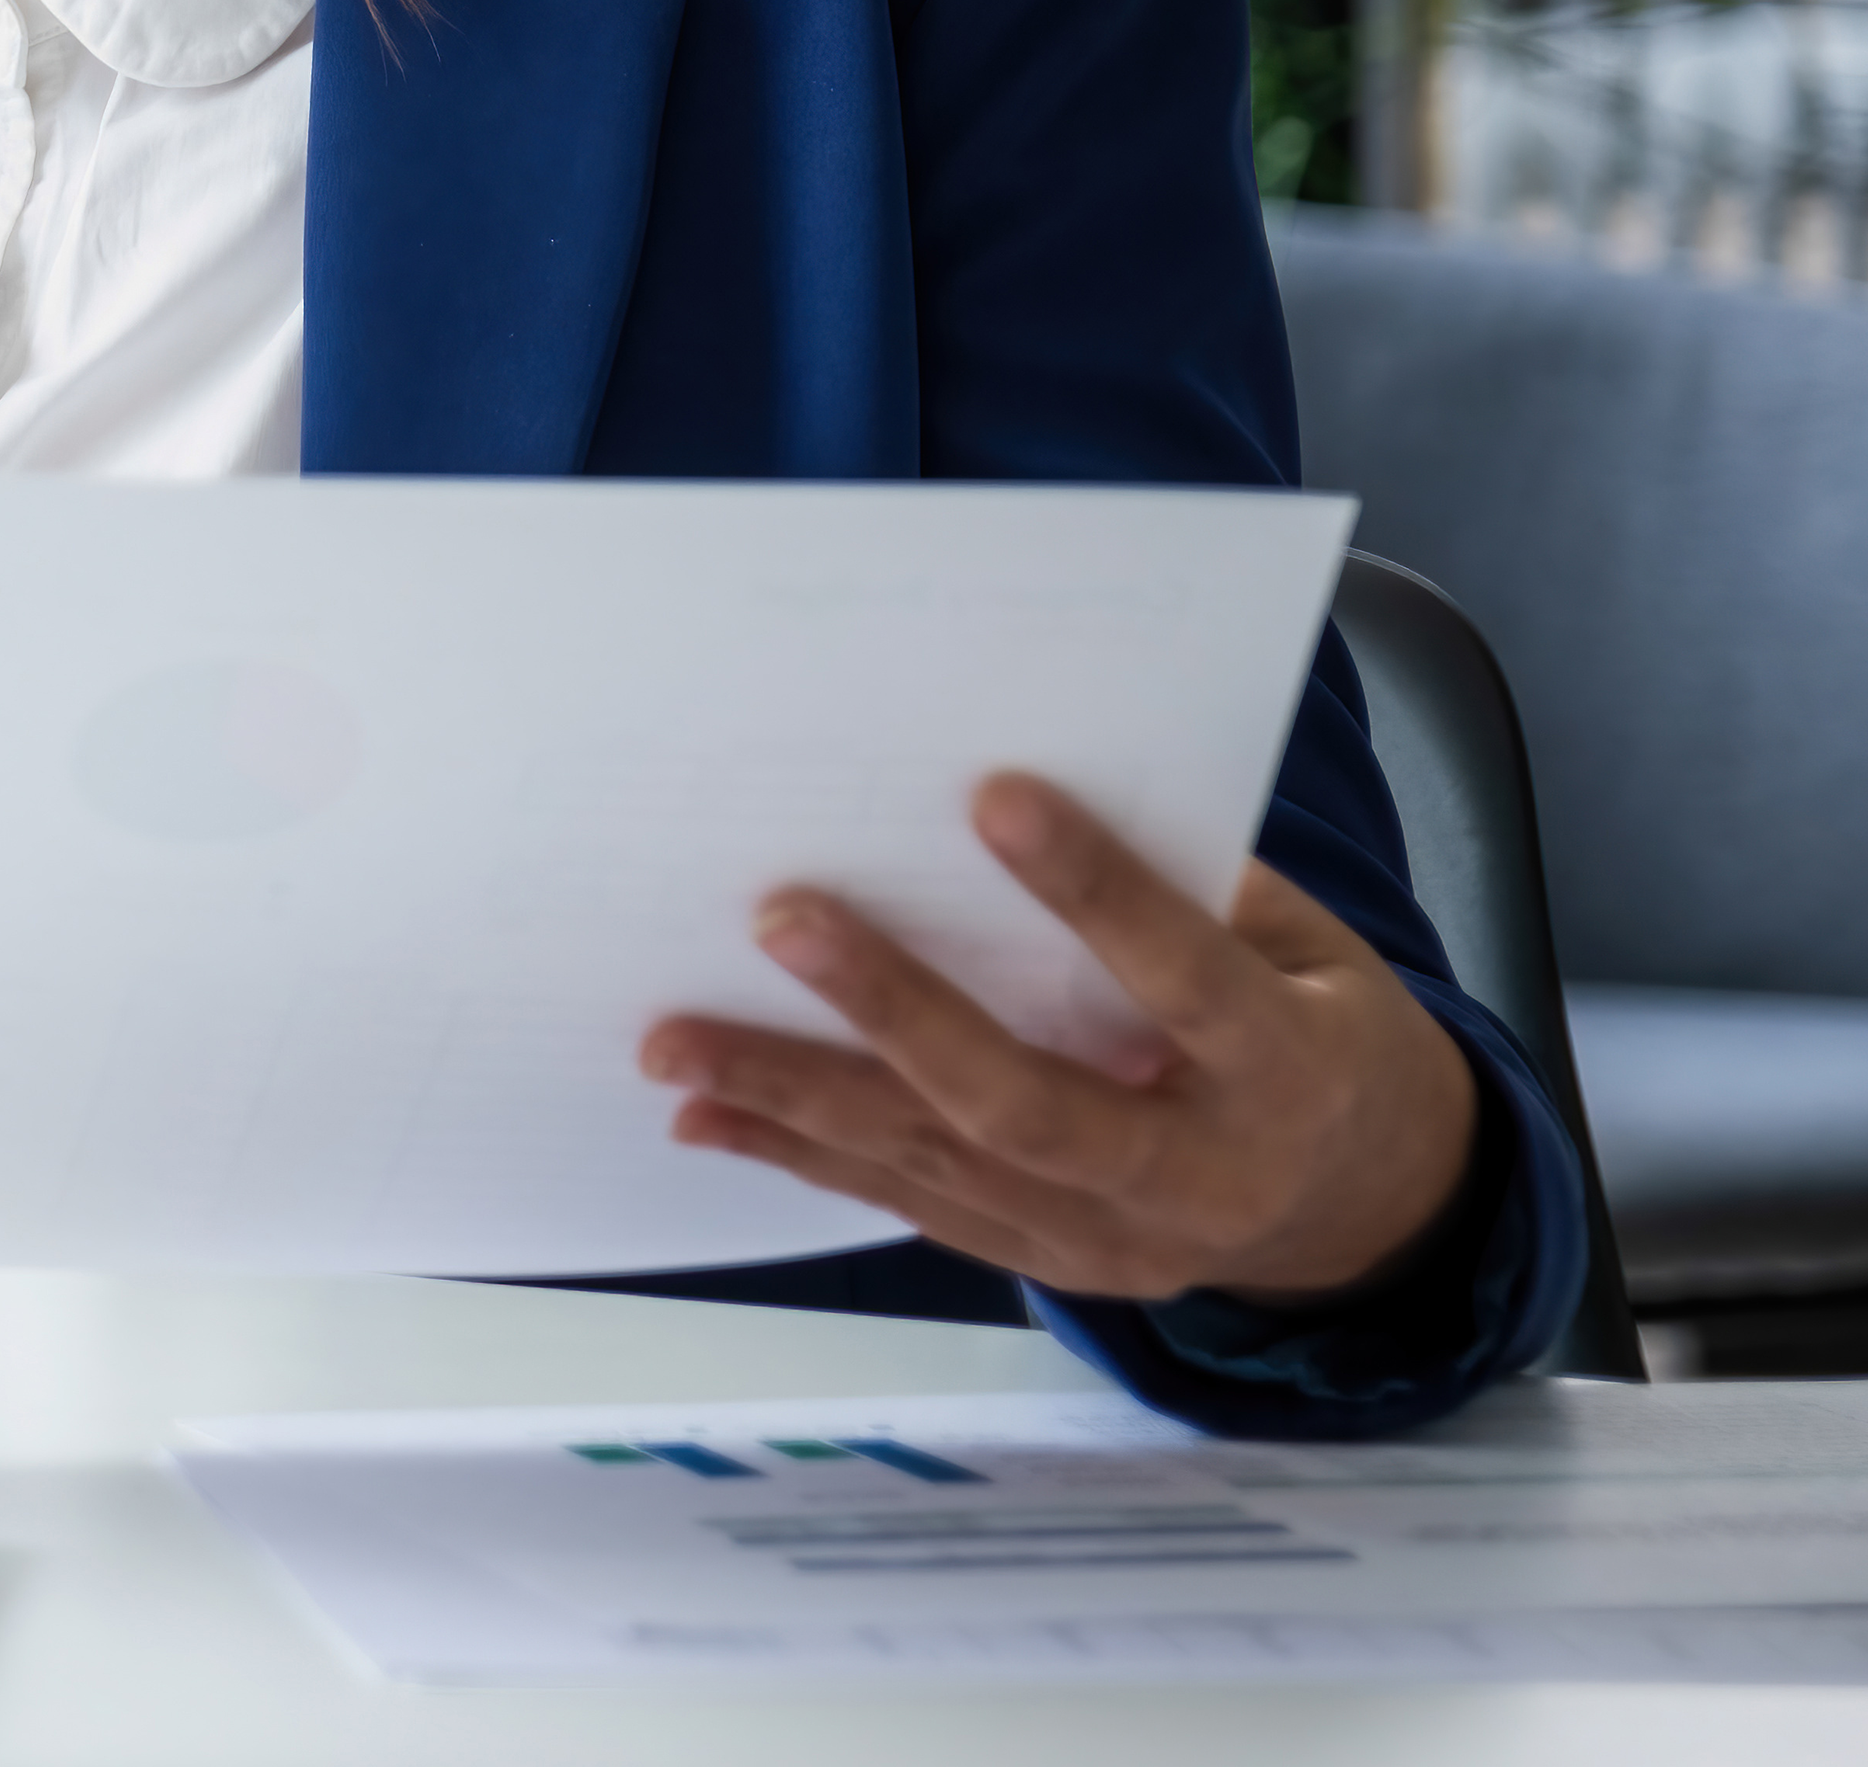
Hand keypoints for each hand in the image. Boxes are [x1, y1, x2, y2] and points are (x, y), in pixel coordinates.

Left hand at [637, 773, 1481, 1307]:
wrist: (1377, 1213)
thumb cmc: (1325, 1035)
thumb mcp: (1316, 954)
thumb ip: (1201, 889)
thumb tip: (1042, 783)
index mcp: (1287, 1076)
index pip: (1185, 978)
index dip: (1096, 892)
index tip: (991, 793)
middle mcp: (1196, 1176)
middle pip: (1027, 1101)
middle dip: (895, 1009)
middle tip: (779, 919)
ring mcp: (1116, 1242)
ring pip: (940, 1165)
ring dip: (796, 1100)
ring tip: (674, 1042)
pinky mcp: (1054, 1267)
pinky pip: (915, 1208)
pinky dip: (805, 1160)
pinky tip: (710, 1119)